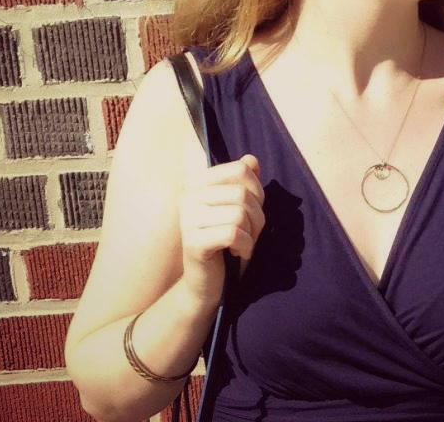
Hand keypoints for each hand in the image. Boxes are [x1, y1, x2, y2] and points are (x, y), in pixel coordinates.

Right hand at [178, 155, 264, 305]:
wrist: (205, 284)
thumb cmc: (224, 241)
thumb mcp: (238, 208)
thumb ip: (243, 182)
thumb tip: (251, 159)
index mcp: (196, 182)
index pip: (240, 169)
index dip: (256, 190)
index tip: (250, 210)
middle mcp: (187, 196)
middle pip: (242, 193)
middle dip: (256, 216)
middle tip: (249, 233)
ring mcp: (187, 219)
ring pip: (240, 213)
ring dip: (251, 233)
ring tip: (242, 243)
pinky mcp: (193, 242)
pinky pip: (233, 233)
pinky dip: (245, 245)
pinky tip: (236, 252)